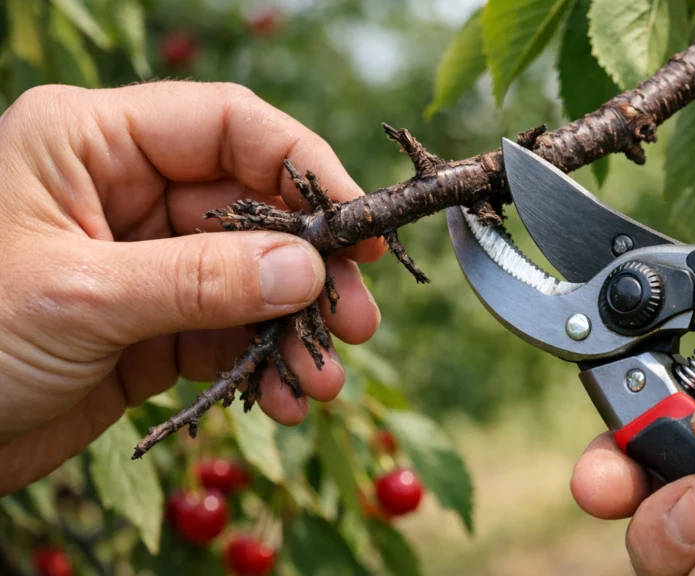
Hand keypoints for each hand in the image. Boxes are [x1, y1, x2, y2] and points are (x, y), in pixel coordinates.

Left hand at [0, 82, 384, 494]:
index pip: (228, 126)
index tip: (362, 225)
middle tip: (357, 320)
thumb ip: (202, 279)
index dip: (306, 167)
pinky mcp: (148, 326)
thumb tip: (310, 268)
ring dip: (293, 328)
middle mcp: (122, 191)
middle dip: (310, 268)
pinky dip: (261, 363)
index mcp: (92, 141)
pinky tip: (283, 397)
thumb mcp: (80, 297)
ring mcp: (141, 261)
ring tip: (322, 379)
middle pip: (252, 209)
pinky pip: (226, 333)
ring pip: (248, 278)